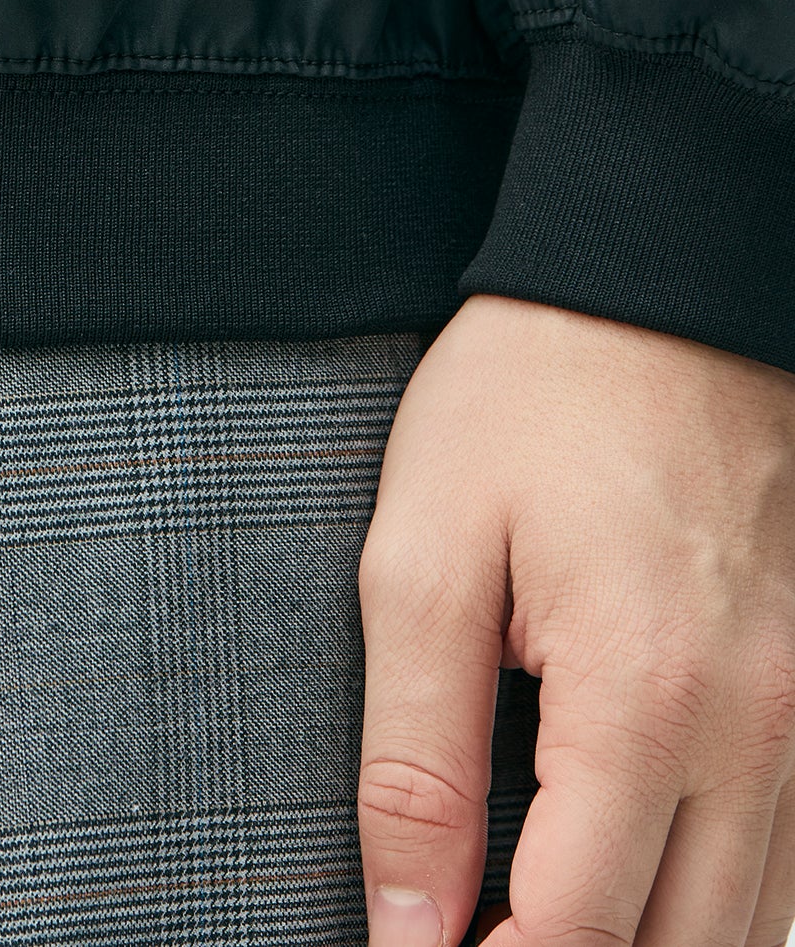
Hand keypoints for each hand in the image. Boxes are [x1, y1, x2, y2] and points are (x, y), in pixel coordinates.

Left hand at [357, 293, 794, 946]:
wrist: (660, 277)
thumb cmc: (529, 397)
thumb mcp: (423, 552)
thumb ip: (414, 758)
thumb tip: (401, 929)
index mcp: (646, 702)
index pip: (575, 940)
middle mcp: (759, 733)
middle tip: (464, 925)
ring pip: (746, 925)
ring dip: (645, 938)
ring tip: (529, 897)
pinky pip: (788, 858)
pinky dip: (711, 894)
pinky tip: (626, 861)